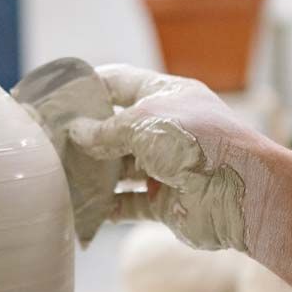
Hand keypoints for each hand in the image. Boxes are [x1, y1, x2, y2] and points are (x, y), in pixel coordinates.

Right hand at [67, 65, 269, 251]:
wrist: (241, 193)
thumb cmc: (197, 143)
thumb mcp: (144, 124)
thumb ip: (106, 130)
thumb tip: (76, 134)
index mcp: (166, 95)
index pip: (120, 83)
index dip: (89, 86)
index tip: (57, 96)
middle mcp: (166, 128)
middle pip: (116, 129)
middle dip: (86, 135)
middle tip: (50, 142)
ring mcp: (166, 166)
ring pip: (120, 168)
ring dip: (93, 173)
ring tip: (61, 175)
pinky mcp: (165, 201)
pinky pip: (129, 203)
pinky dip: (107, 206)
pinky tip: (83, 208)